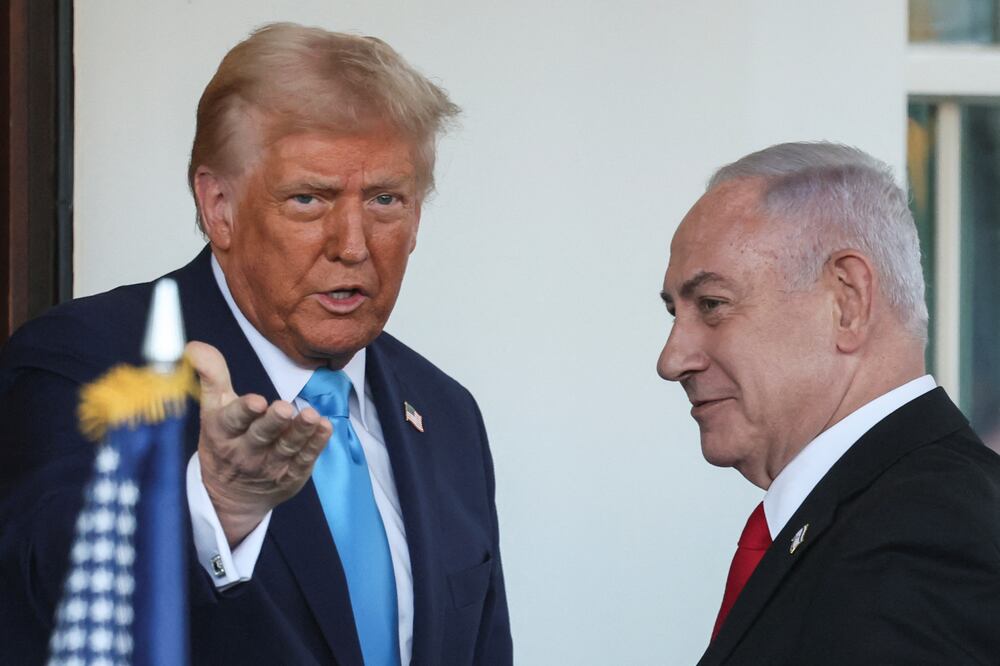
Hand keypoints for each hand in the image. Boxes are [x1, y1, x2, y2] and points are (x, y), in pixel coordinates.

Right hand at [186, 341, 331, 547]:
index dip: (243, 411)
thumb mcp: (212, 409)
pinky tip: (324, 427)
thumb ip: (211, 375)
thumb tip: (194, 347)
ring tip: (311, 416)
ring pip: (287, 447)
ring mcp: (269, 466)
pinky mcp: (290, 475)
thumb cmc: (224, 441)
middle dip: (273, 422)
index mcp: (223, 432)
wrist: (229, 496)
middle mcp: (245, 452)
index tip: (256, 401)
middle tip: (283, 408)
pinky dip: (316, 444)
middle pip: (261, 435)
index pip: (232, 420)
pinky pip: (305, 460)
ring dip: (300, 432)